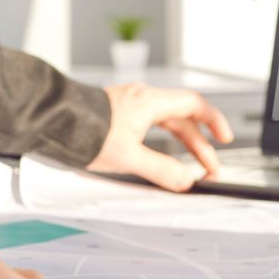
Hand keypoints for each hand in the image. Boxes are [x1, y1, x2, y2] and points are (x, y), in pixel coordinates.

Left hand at [85, 83, 234, 190]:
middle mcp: (142, 96)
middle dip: (199, 143)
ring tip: (191, 165)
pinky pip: (152, 120)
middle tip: (209, 168)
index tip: (225, 139)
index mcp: (149, 101)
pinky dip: (165, 136)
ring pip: (167, 119)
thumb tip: (186, 181)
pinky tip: (164, 151)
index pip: (194, 104)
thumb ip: (161, 170)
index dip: (214, 121)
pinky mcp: (119, 108)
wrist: (53, 119)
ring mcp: (130, 100)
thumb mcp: (127, 158)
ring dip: (182, 141)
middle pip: (182, 116)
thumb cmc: (83, 132)